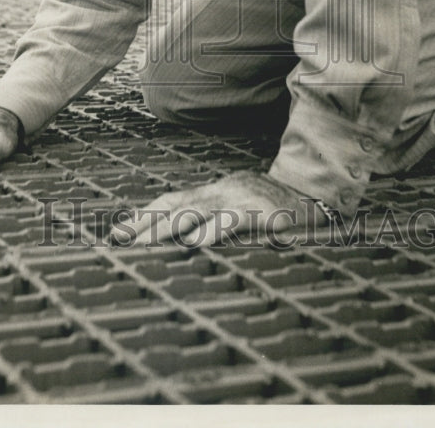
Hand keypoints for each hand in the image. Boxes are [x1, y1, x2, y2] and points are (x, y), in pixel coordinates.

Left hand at [112, 171, 326, 247]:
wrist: (315, 196)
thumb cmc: (277, 210)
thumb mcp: (241, 211)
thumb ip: (216, 222)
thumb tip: (186, 240)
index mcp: (216, 192)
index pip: (173, 201)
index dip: (145, 215)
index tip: (120, 231)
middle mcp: (223, 191)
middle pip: (177, 205)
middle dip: (146, 223)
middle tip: (120, 238)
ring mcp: (241, 199)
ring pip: (198, 211)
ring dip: (169, 228)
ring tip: (144, 242)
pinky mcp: (261, 212)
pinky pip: (232, 221)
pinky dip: (213, 231)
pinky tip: (196, 243)